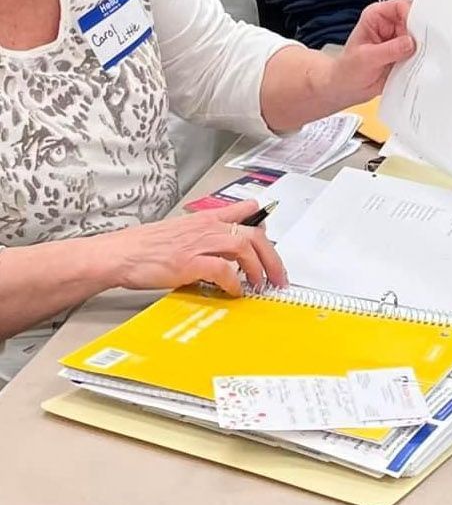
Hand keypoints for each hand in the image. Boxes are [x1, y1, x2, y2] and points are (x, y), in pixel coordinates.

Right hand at [97, 205, 286, 296]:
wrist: (119, 254)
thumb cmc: (144, 247)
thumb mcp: (179, 232)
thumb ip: (202, 236)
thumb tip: (221, 251)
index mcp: (204, 220)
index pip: (243, 212)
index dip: (262, 223)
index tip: (273, 236)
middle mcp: (206, 228)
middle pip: (252, 234)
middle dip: (271, 256)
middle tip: (278, 276)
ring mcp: (198, 244)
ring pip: (243, 247)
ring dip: (258, 268)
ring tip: (260, 285)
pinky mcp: (189, 262)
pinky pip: (223, 270)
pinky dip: (234, 282)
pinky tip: (235, 292)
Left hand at [326, 0, 415, 103]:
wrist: (347, 87)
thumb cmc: (347, 69)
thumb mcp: (366, 58)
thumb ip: (389, 49)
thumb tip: (410, 43)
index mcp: (376, 16)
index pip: (401, 5)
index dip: (412, 16)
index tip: (418, 31)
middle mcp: (390, 24)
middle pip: (415, 19)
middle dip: (420, 33)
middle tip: (421, 48)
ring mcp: (398, 38)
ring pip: (420, 36)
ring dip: (421, 48)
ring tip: (415, 60)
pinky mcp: (405, 52)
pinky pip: (420, 51)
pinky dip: (420, 58)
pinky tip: (415, 66)